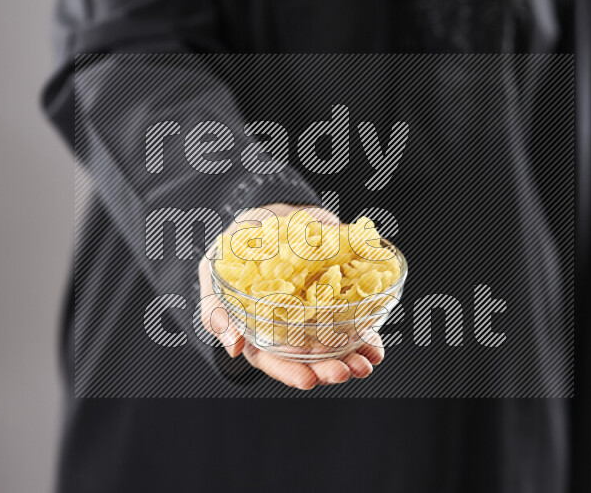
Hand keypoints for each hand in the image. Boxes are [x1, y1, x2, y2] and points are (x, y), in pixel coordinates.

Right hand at [197, 203, 383, 389]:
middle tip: (345, 371)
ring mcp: (314, 312)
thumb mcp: (214, 269)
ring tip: (366, 362)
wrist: (271, 211)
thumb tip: (233, 347)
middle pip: (306, 356)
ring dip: (351, 356)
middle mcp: (287, 325)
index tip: (306, 379)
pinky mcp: (336, 295)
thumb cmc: (236, 243)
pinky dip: (365, 335)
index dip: (288, 371)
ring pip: (333, 343)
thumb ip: (216, 307)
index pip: (270, 358)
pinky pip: (353, 319)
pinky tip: (376, 346)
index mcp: (256, 327)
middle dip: (326, 368)